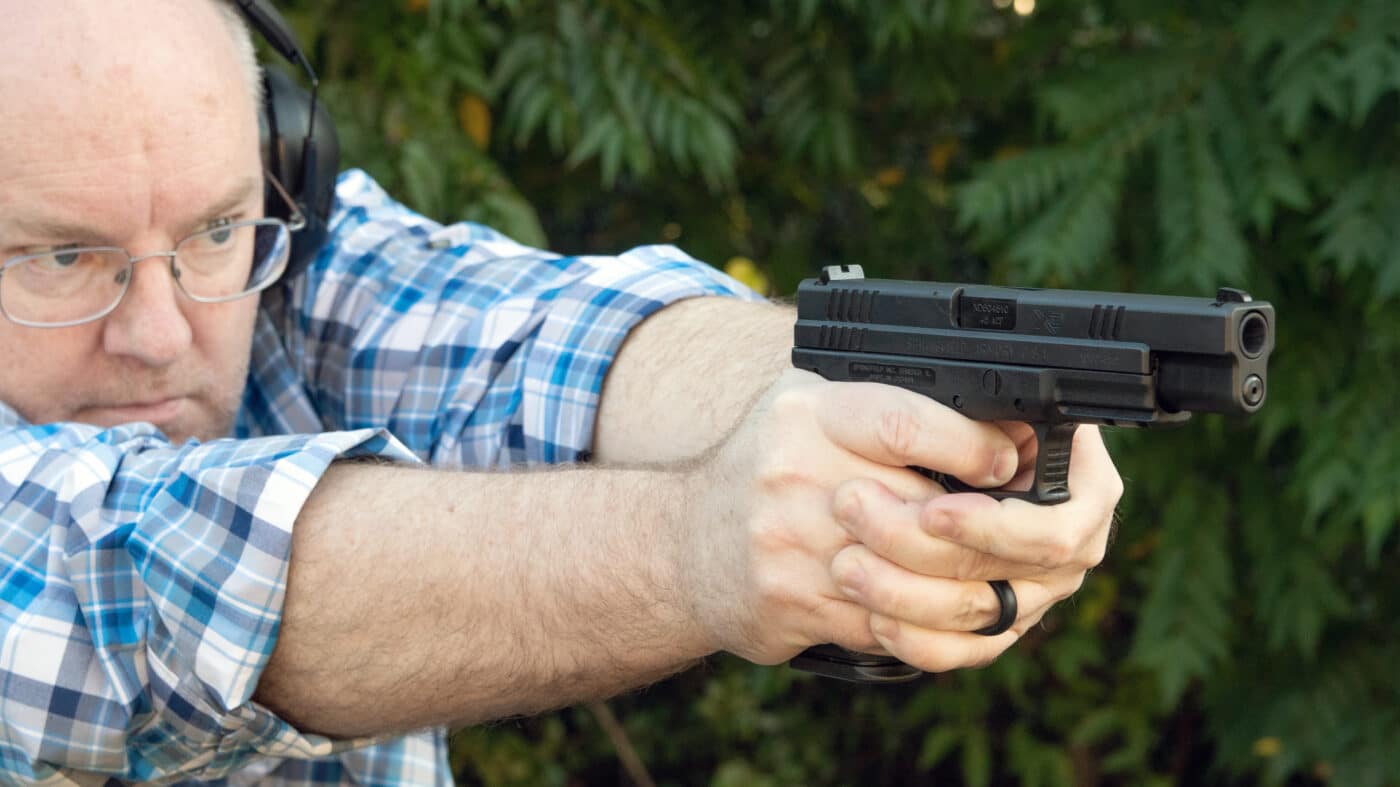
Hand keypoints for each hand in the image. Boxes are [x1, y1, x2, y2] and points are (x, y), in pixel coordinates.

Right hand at [684, 368, 1027, 667]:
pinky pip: (885, 625)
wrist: (678, 548)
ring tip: (991, 576)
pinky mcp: (790, 604)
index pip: (905, 423)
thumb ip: (884, 407)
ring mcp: (788, 544)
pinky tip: (936, 609)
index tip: (1004, 462)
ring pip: (913, 578)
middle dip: (981, 528)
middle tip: (1018, 530)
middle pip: (922, 510)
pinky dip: (922, 623)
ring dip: (962, 585)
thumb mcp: (808, 411)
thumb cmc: (764, 470)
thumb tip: (1000, 423)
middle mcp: (792, 472)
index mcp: (807, 413)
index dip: (971, 446)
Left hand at [828, 423, 1121, 670]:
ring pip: (980, 612)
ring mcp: (1035, 587)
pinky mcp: (996, 623)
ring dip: (907, 593)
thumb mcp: (955, 392)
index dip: (993, 526)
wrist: (889, 442)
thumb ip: (974, 420)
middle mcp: (1068, 539)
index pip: (1055, 525)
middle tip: (856, 513)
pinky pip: (963, 649)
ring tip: (847, 564)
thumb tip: (990, 459)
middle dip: (927, 550)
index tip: (932, 511)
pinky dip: (918, 638)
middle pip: (1008, 571)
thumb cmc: (931, 408)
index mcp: (1081, 478)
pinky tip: (874, 617)